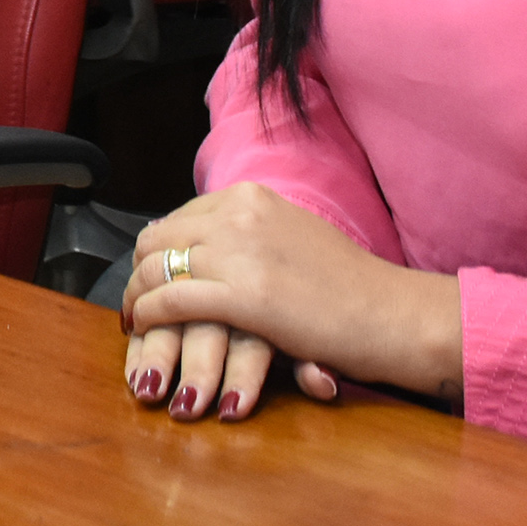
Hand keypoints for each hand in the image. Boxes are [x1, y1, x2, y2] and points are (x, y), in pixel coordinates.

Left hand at [120, 181, 462, 422]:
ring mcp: (239, 251)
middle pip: (159, 240)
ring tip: (134, 321)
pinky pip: (170, 300)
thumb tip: (207, 245)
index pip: (178, 218)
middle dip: (139, 273)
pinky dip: (148, 315)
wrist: (391, 313)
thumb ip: (249, 234)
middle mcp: (239, 213)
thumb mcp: (292, 236)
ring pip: (156, 269)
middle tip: (135, 303)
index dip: (158, 250)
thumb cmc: (350, 286)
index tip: (150, 275)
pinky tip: (144, 329)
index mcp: (250, 196)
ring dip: (136, 297)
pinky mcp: (242, 295)